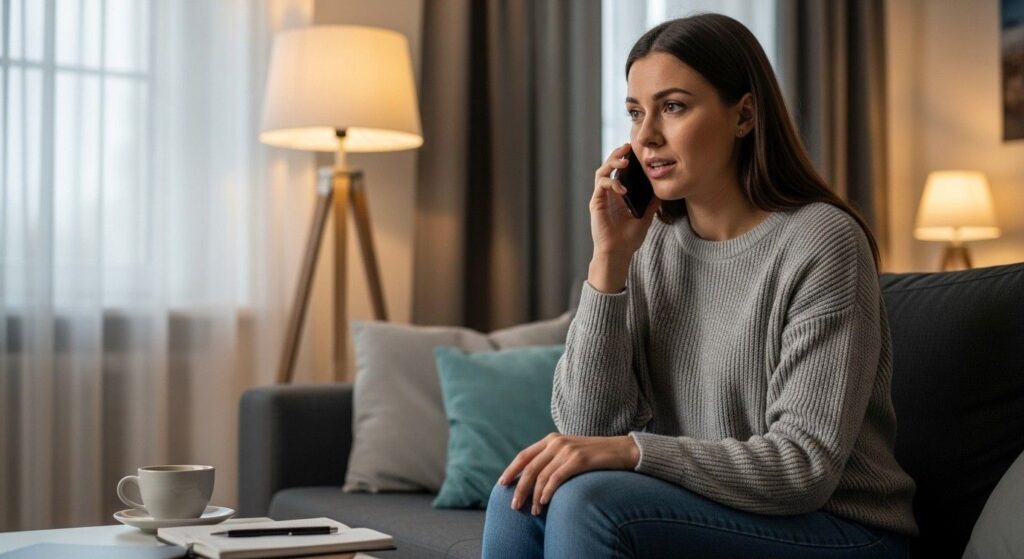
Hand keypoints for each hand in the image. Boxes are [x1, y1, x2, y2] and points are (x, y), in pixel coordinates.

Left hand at [497, 433, 639, 515]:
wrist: (621, 450)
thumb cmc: (594, 456)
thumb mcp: (569, 453)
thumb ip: (552, 460)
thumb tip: (532, 479)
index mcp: (551, 440)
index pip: (524, 456)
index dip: (511, 470)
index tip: (502, 484)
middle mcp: (557, 442)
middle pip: (529, 468)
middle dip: (519, 488)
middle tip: (514, 505)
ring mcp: (568, 450)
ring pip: (542, 476)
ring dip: (535, 496)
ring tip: (533, 511)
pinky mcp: (579, 459)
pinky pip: (557, 477)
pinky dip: (548, 491)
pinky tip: (545, 502)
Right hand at [591, 143, 660, 260]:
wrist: (619, 252)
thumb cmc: (629, 238)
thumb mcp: (646, 216)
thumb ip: (652, 202)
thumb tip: (662, 189)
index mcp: (618, 194)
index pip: (619, 170)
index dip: (625, 158)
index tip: (635, 150)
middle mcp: (608, 193)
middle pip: (608, 166)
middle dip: (617, 154)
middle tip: (627, 147)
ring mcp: (601, 197)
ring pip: (601, 172)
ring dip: (612, 163)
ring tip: (624, 161)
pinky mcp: (596, 203)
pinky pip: (601, 185)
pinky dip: (612, 182)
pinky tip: (622, 188)